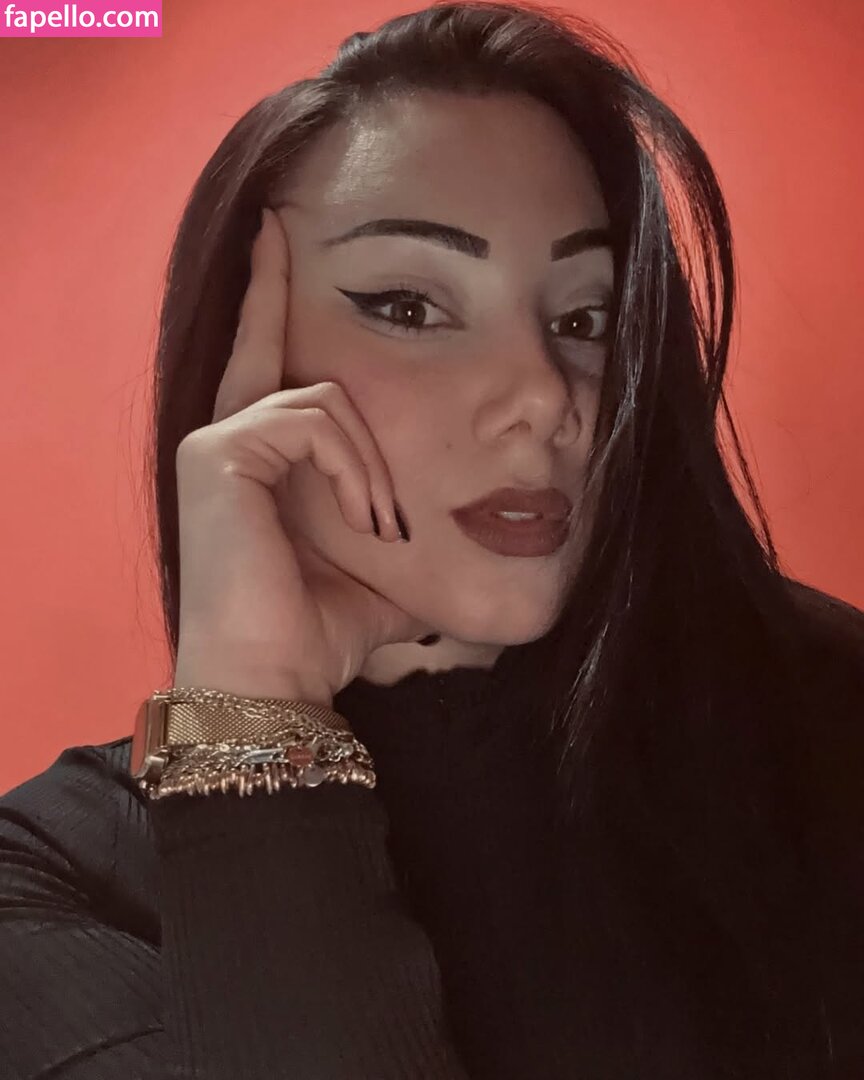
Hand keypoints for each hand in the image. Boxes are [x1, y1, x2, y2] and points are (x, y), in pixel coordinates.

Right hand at [172, 208, 432, 704]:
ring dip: (371, 466)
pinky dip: (354, 470)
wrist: (276, 675)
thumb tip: (456, 537)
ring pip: (323, 398)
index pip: (270, 370)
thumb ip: (398, 531)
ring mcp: (216, 441)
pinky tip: (365, 519)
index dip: (270, 304)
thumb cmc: (318, 628)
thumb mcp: (378, 568)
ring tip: (380, 527)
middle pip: (267, 344)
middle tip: (283, 225)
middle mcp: (225, 440)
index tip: (277, 240)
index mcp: (257, 463)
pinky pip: (312, 422)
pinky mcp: (219, 451)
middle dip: (274, 283)